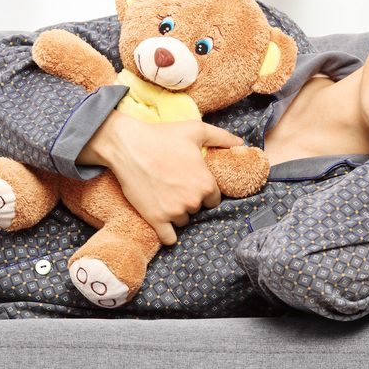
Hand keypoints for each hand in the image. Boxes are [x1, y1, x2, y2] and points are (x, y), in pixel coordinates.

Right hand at [80, 111, 243, 245]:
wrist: (128, 146)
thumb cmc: (163, 136)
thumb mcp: (196, 130)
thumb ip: (222, 137)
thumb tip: (240, 142)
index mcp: (206, 183)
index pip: (213, 199)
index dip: (203, 191)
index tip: (190, 183)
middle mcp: (193, 201)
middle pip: (197, 210)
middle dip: (189, 201)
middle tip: (175, 186)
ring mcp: (174, 212)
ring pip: (183, 221)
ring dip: (176, 213)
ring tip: (164, 195)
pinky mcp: (156, 219)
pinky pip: (169, 238)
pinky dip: (167, 234)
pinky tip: (163, 223)